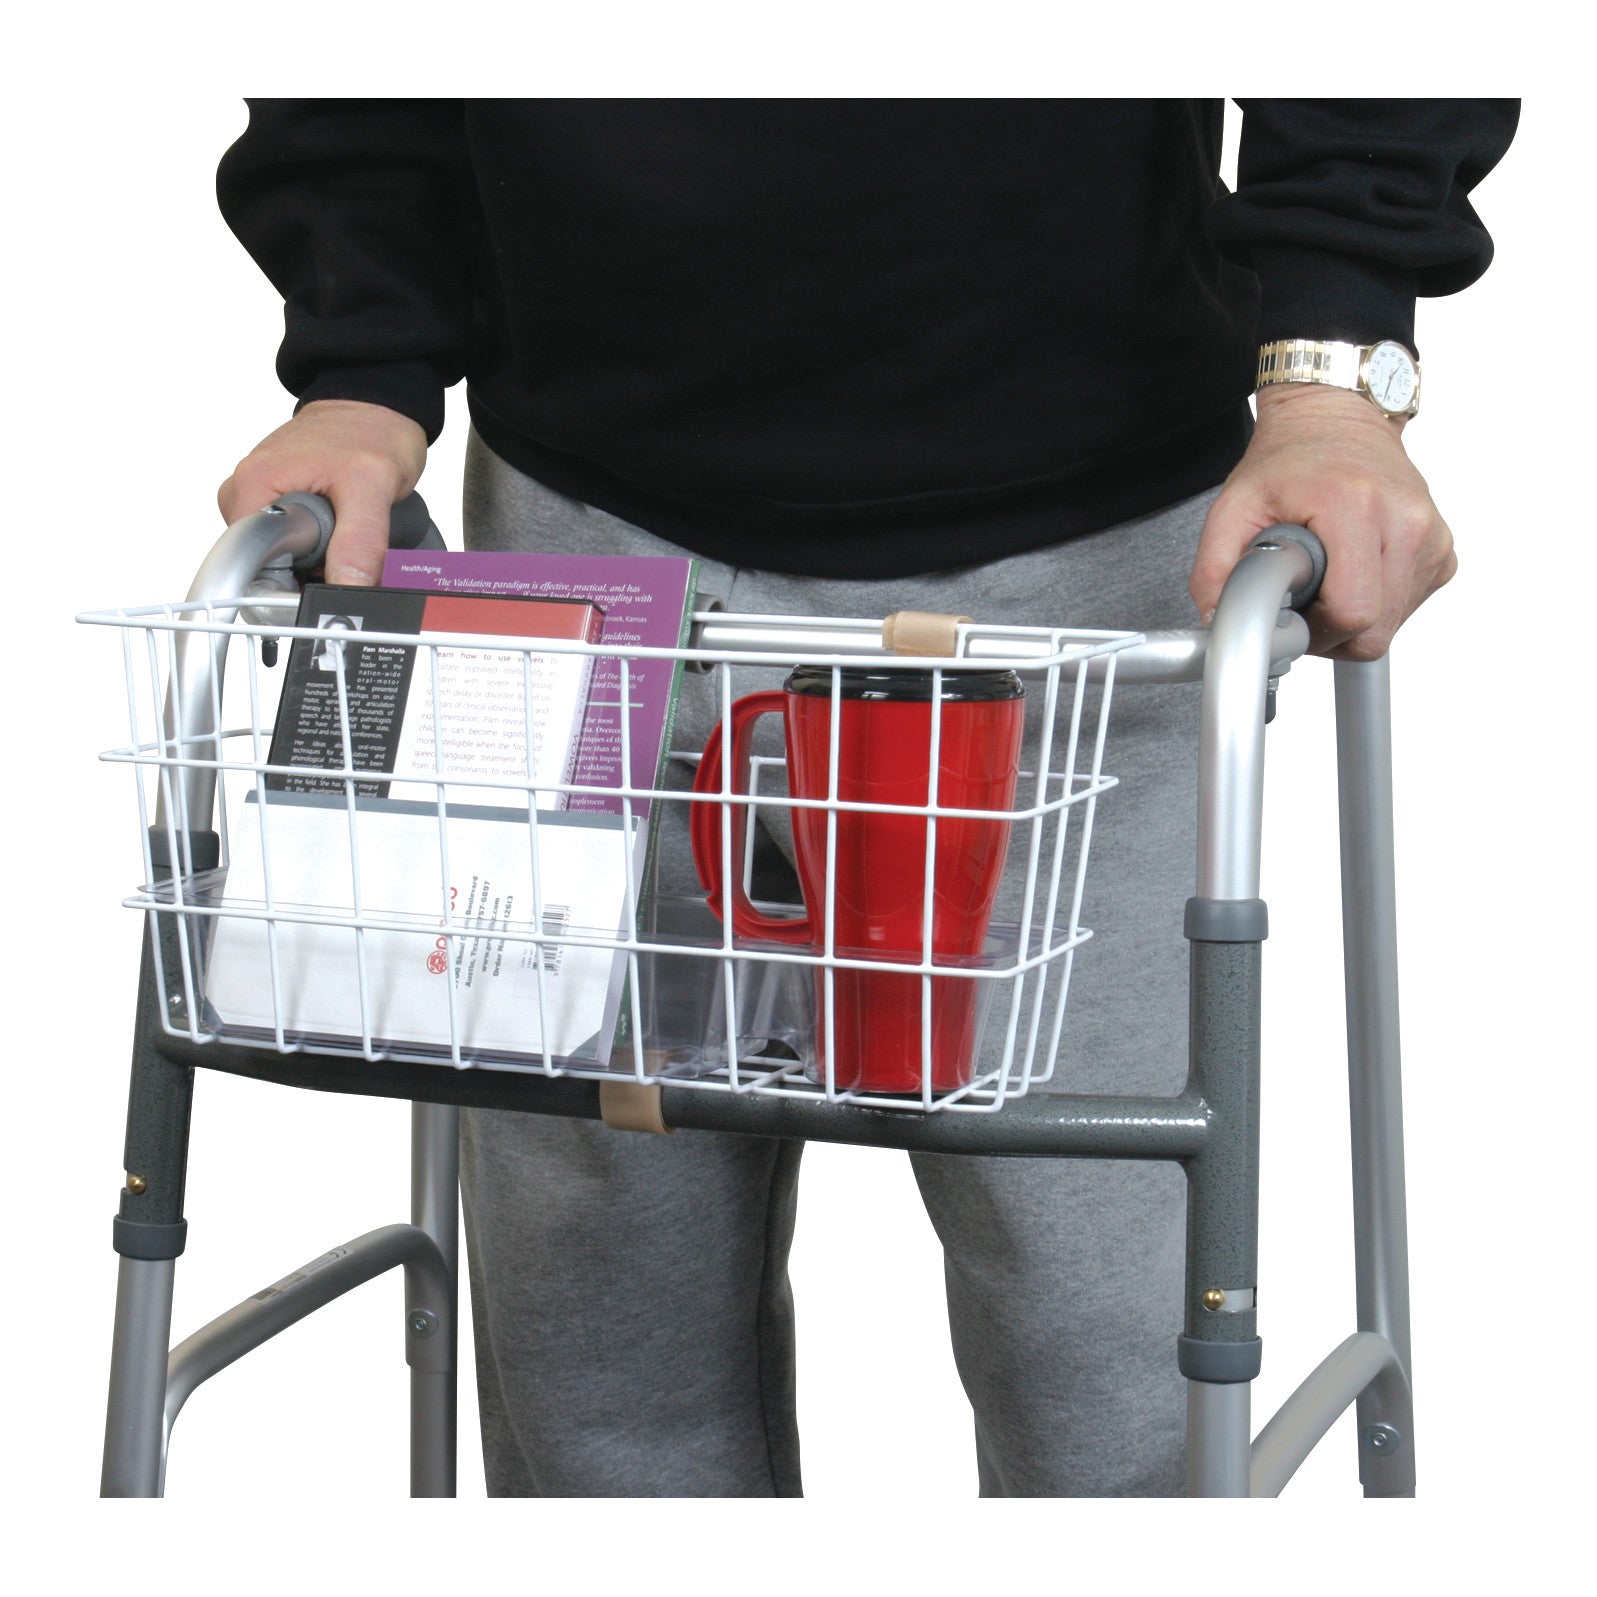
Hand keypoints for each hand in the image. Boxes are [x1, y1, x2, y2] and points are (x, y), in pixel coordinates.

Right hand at [218, 400, 427, 585]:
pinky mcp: (275, 500)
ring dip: (315, 556)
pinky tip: (336, 524)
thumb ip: (359, 543)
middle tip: (342, 541)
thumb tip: (347, 588)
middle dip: (307, 568)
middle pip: (266, 563)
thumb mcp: (372, 487)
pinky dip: (316, 544)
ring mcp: (259, 496)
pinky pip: (290, 542)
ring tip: (342, 524)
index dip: (288, 582)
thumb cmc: (370, 432)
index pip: (252, 561)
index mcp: (253, 485)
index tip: (321, 579)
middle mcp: (246, 490)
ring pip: (281, 556)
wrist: (376, 407)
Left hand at [1188, 385, 1456, 660]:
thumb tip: (1218, 624)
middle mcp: (1405, 520)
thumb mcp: (1232, 509)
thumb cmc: (1289, 460)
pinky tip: (1352, 570)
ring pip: (1392, 624)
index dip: (1316, 631)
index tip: (1293, 612)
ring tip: (1327, 576)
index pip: (1353, 613)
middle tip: (1304, 599)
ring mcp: (1430, 535)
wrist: (1336, 419)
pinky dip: (1377, 603)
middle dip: (1332, 632)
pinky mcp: (1440, 548)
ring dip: (1353, 619)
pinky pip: (1408, 605)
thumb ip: (1214, 572)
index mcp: (1356, 507)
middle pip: (1375, 630)